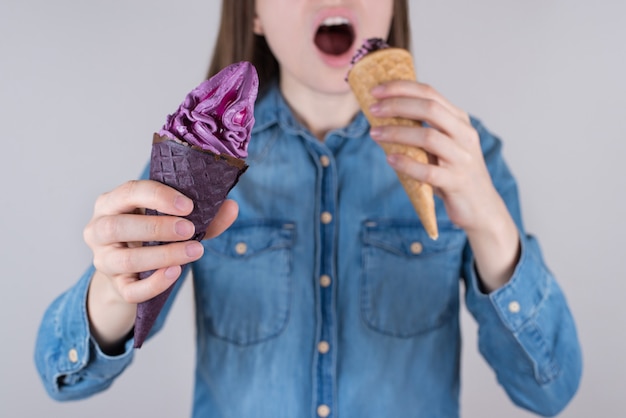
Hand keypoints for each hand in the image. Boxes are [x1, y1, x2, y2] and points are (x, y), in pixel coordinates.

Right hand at [83, 180, 237, 347]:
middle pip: (118, 226)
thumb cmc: (154, 235)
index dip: (158, 197)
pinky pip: (131, 290)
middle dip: (157, 227)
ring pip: (125, 259)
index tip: (188, 205)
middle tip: (189, 230)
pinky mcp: (115, 286)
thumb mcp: (174, 219)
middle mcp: (99, 229)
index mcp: (112, 203)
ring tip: (194, 251)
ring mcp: (104, 260)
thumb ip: (203, 214)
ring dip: (163, 255)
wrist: (134, 271)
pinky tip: (176, 273)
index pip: (128, 192)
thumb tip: (231, 207)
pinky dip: (155, 283)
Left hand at [368, 81, 518, 289]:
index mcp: (459, 121)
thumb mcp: (442, 146)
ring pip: (429, 137)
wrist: (480, 208)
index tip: (376, 90)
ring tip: (374, 134)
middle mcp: (464, 135)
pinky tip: (390, 159)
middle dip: (397, 105)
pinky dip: (407, 164)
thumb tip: (383, 116)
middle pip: (430, 109)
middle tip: (372, 109)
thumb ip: (422, 130)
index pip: (430, 93)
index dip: (402, 88)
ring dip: (397, 133)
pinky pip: (429, 172)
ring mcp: (462, 159)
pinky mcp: (457, 182)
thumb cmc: (453, 174)